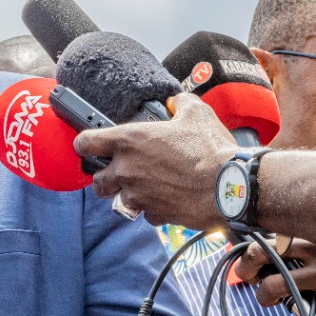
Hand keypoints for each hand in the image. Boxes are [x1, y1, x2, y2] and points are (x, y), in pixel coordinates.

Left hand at [74, 93, 235, 229]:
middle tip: (121, 172)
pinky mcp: (153, 214)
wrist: (230, 187)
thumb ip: (180, 104)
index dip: (84, 144)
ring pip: (117, 200)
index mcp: (129, 141)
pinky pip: (145, 214)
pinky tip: (167, 199)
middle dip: (106, 177)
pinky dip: (152, 209)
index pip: (85, 142)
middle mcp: (126, 169)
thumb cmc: (211, 149)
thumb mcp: (196, 114)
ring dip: (127, 195)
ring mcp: (137, 195)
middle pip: (97, 180)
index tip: (89, 146)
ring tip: (145, 188)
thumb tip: (177, 101)